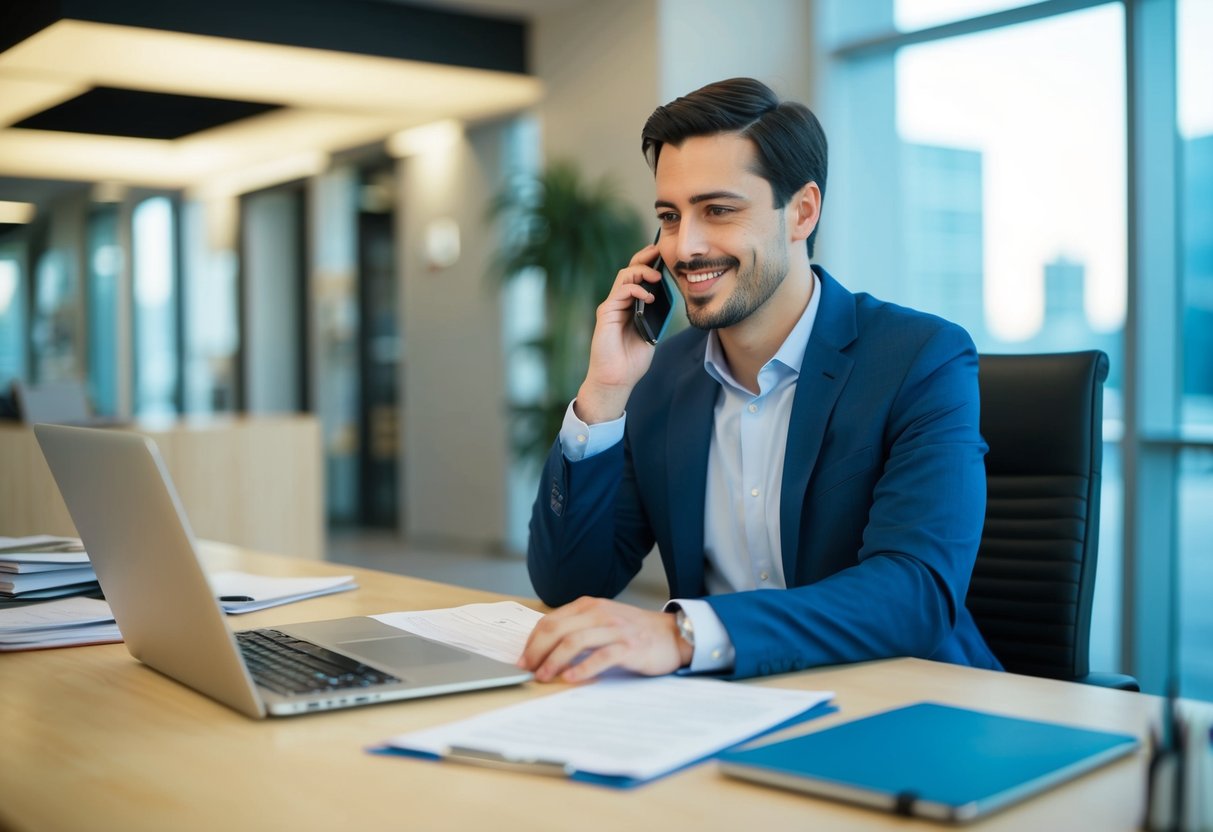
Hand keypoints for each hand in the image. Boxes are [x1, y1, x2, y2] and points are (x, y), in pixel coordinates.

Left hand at [518, 596, 692, 682]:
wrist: (672, 635)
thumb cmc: (633, 631)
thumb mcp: (602, 622)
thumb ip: (577, 628)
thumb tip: (543, 649)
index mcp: (589, 606)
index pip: (550, 620)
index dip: (532, 640)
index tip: (522, 659)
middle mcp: (599, 613)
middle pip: (557, 629)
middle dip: (536, 650)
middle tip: (527, 669)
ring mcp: (615, 629)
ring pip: (575, 641)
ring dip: (554, 660)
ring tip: (544, 676)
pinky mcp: (629, 646)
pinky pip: (601, 656)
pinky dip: (583, 668)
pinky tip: (571, 679)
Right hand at [573, 243, 666, 424]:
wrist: (617, 378)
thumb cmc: (632, 360)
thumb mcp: (651, 334)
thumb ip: (656, 316)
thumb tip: (668, 298)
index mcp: (630, 306)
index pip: (638, 278)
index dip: (649, 264)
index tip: (664, 256)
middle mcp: (619, 302)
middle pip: (629, 270)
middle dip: (644, 258)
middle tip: (658, 251)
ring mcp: (612, 306)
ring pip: (624, 276)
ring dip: (642, 271)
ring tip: (657, 277)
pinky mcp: (606, 312)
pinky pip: (620, 291)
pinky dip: (635, 289)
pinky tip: (649, 295)